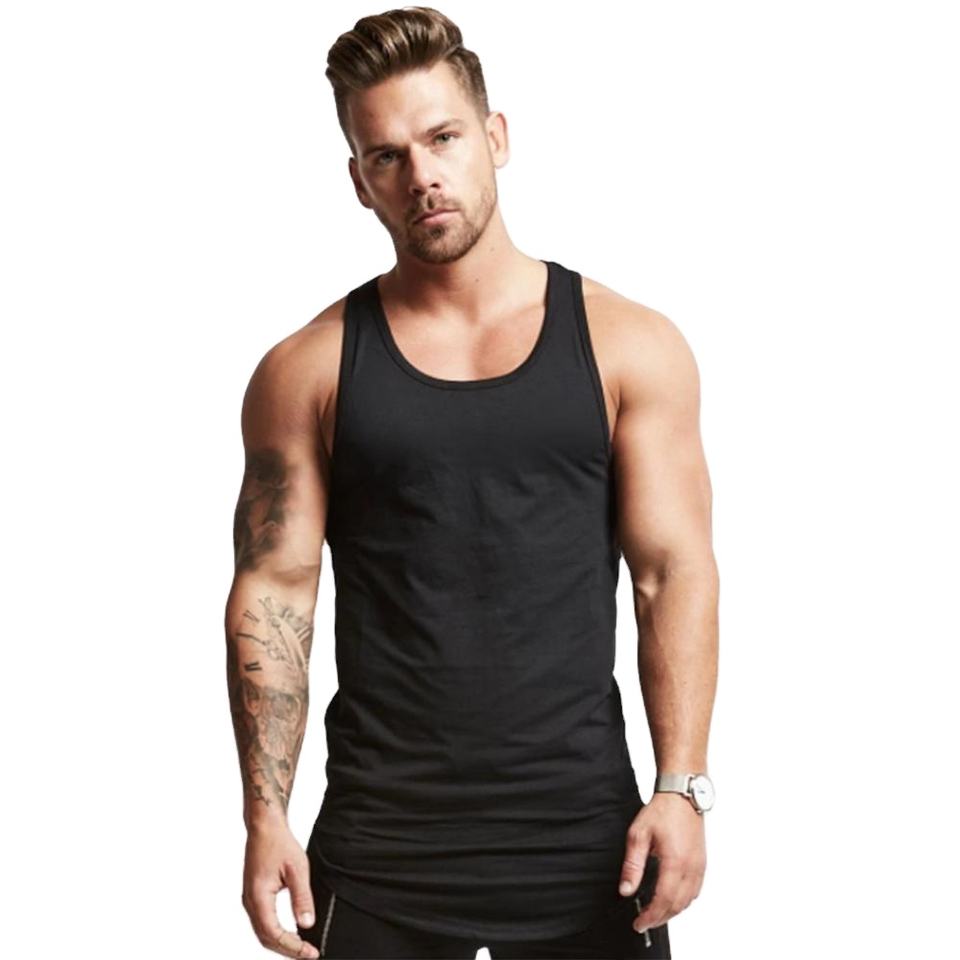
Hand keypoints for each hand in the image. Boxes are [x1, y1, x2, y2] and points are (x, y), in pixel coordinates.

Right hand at [241, 821, 319, 958]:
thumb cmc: (280, 843)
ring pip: (263, 932)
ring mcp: (249, 900)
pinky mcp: (253, 896)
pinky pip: (262, 923)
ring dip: (281, 943)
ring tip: (303, 948)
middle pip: (266, 938)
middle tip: (309, 955)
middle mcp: (250, 902)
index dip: (293, 947)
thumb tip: (307, 924)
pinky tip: (291, 933)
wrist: (264, 827)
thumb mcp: (297, 868)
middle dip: (287, 950)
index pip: (273, 934)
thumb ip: (302, 897)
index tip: (311, 953)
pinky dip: (276, 933)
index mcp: (259, 896)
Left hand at [618, 792, 705, 934]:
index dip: (651, 917)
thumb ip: (632, 865)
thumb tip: (626, 890)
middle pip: (678, 905)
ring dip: (673, 912)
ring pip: (689, 901)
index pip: (664, 901)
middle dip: (660, 918)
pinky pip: (696, 891)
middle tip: (644, 923)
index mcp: (675, 863)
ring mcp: (700, 866)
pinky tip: (673, 899)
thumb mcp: (638, 835)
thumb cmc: (662, 811)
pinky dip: (684, 901)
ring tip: (656, 914)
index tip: (639, 924)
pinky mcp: (702, 862)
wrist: (682, 794)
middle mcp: (691, 868)